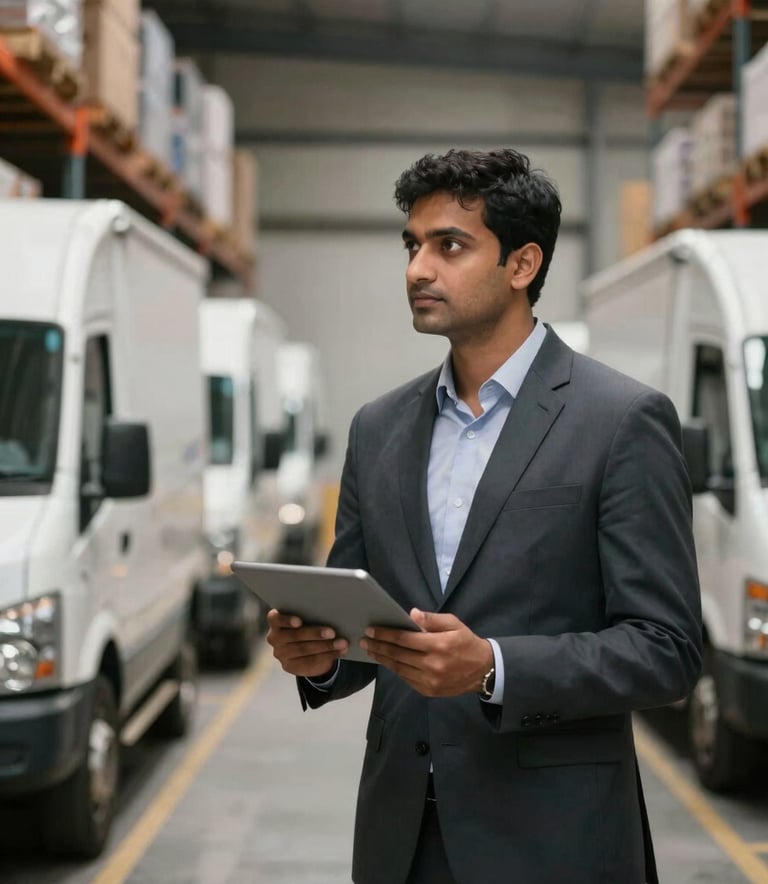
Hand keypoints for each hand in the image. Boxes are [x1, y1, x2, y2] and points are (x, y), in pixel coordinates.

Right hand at [266, 609, 348, 677]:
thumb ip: (311, 614)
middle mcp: (274, 637)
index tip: (299, 622)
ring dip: (326, 646)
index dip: (287, 620)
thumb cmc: (306, 623)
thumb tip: (331, 612)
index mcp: (275, 621)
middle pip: (295, 636)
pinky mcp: (289, 666)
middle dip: (315, 634)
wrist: (304, 647)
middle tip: (332, 632)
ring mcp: (280, 653)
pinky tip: (340, 651)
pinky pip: (310, 661)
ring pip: (304, 650)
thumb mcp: (306, 617)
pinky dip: (328, 655)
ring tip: (342, 643)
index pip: (276, 619)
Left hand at [359, 608, 493, 696]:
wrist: (483, 671)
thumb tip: (412, 614)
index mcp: (438, 645)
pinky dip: (394, 669)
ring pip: (399, 668)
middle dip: (379, 646)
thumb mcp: (454, 624)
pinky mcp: (429, 691)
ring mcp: (430, 680)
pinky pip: (406, 679)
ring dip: (383, 659)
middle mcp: (432, 665)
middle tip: (364, 640)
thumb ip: (433, 619)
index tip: (371, 630)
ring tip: (371, 650)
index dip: (385, 634)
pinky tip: (387, 662)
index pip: (404, 638)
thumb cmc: (467, 643)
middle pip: (398, 654)